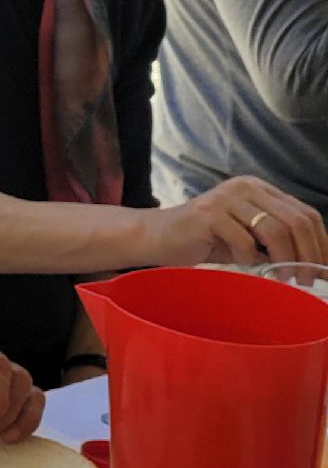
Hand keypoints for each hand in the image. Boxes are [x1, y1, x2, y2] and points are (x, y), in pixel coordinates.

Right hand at [138, 179, 327, 266]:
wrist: (157, 237)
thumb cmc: (205, 240)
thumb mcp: (248, 237)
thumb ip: (276, 241)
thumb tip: (316, 265)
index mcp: (260, 190)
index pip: (305, 214)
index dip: (321, 243)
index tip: (323, 270)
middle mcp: (246, 187)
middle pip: (296, 221)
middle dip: (308, 255)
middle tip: (307, 280)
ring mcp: (226, 198)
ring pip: (275, 230)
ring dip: (285, 260)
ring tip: (283, 278)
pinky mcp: (208, 213)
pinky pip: (244, 240)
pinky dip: (249, 259)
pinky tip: (242, 266)